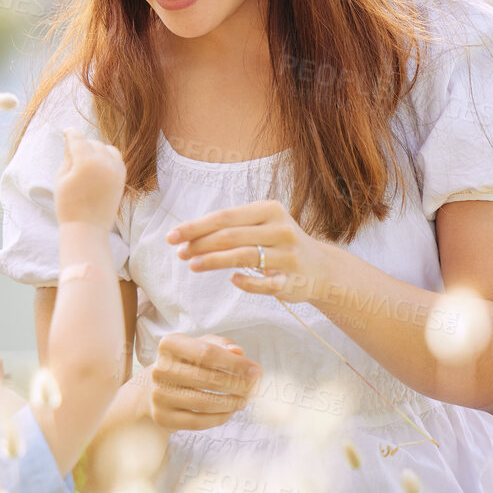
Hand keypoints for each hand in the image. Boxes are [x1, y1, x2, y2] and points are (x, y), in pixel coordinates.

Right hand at [54, 127, 125, 226]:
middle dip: (82, 145)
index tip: (66, 132)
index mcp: (86, 161)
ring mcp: (116, 170)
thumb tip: (72, 142)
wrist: (87, 228)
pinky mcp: (122, 178)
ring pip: (106, 148)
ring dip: (96, 150)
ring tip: (85, 160)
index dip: (70, 133)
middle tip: (72, 154)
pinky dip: (108, 157)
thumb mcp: (61, 178)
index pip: (78, 138)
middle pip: (92, 143)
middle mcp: (104, 163)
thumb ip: (68, 157)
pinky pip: (116, 159)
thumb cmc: (68, 204)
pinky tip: (98, 165)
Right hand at [146, 333, 261, 430]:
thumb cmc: (185, 363)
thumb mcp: (200, 346)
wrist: (151, 388)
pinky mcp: (163, 417)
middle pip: (208, 379)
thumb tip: (238, 352)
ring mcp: (159, 395)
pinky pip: (198, 421)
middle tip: (254, 388)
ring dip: (231, 403)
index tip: (257, 371)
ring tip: (244, 400)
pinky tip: (231, 411)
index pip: (207, 354)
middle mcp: (160, 369)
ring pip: (204, 402)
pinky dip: (220, 418)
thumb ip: (220, 345)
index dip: (236, 364)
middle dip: (238, 385)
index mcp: (170, 345)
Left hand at [166, 199, 333, 304]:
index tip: (172, 236)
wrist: (320, 267)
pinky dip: (247, 281)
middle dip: (200, 244)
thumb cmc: (279, 243)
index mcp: (270, 210)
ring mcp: (288, 256)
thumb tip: (188, 234)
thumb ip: (232, 226)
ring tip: (193, 265)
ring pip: (244, 256)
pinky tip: (232, 280)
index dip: (196, 227)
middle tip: (180, 253)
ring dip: (214, 261)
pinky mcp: (292, 280)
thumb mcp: (261, 225)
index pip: (225, 216)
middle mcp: (280, 230)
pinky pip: (265, 283)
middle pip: (231, 235)